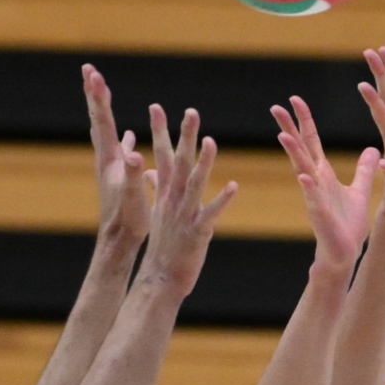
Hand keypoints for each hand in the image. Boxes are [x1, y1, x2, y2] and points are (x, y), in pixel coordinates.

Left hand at [82, 64, 150, 245]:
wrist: (118, 239)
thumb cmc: (127, 219)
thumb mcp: (133, 195)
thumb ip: (133, 175)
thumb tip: (133, 154)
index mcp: (111, 158)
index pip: (103, 120)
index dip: (99, 96)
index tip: (95, 73)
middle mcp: (106, 158)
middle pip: (98, 119)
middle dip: (95, 94)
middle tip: (89, 71)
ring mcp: (111, 166)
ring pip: (106, 131)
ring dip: (104, 110)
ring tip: (102, 94)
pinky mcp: (119, 176)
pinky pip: (119, 148)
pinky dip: (122, 135)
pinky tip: (130, 136)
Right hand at [137, 103, 233, 294]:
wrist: (160, 277)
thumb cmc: (163, 244)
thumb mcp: (158, 212)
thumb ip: (157, 188)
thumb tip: (150, 169)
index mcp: (165, 193)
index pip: (162, 155)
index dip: (160, 131)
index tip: (157, 107)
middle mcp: (173, 199)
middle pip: (179, 162)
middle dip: (184, 136)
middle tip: (190, 111)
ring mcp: (184, 214)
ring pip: (195, 183)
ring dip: (204, 162)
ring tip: (211, 141)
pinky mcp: (198, 231)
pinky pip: (211, 213)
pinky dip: (222, 200)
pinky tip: (234, 187)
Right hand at [271, 96, 373, 273]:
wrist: (346, 250)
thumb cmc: (349, 222)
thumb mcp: (359, 189)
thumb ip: (363, 169)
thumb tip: (372, 149)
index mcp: (323, 174)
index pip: (311, 142)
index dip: (304, 121)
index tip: (295, 100)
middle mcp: (315, 181)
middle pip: (300, 149)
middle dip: (289, 128)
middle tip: (276, 106)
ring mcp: (314, 196)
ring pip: (301, 169)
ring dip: (293, 153)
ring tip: (283, 134)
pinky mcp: (320, 213)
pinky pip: (313, 197)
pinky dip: (309, 186)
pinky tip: (304, 176)